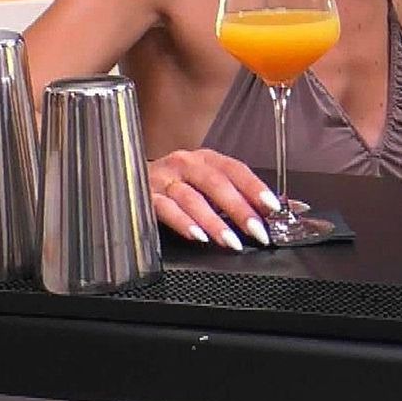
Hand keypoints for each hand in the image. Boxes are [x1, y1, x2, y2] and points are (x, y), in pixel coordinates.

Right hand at [148, 148, 279, 249]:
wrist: (129, 180)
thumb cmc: (176, 184)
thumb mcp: (205, 183)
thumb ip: (234, 195)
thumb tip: (270, 210)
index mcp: (205, 159)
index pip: (235, 169)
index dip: (254, 187)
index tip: (271, 206)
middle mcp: (185, 165)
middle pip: (215, 184)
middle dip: (239, 209)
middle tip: (256, 230)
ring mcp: (164, 180)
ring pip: (191, 199)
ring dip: (214, 222)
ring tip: (231, 241)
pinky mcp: (145, 197)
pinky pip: (166, 210)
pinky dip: (183, 223)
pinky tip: (197, 236)